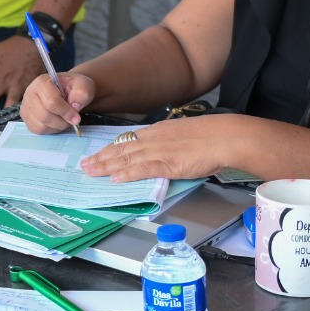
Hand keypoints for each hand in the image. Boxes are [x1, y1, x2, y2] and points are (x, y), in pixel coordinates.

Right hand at [21, 72, 94, 132]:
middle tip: (72, 119)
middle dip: (62, 121)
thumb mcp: (83, 85)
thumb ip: (82, 92)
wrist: (68, 91)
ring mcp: (26, 107)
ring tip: (64, 118)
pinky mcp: (26, 119)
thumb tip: (75, 106)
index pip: (51, 102)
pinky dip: (51, 130)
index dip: (66, 112)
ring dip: (57, 126)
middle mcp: (30, 93)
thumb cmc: (73, 88)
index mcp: (42, 82)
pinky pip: (38, 130)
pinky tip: (56, 122)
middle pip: (44, 116)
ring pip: (41, 125)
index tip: (77, 117)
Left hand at [78, 113, 246, 182]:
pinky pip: (144, 168)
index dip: (110, 149)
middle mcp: (154, 139)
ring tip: (90, 171)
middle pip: (121, 149)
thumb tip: (159, 153)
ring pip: (127, 158)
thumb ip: (167, 143)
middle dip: (100, 158)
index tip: (96, 154)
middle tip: (83, 165)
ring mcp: (160, 150)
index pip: (127, 140)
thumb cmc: (210, 137)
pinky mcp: (169, 163)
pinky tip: (115, 178)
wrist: (226, 136)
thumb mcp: (182, 135)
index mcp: (157, 131)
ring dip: (106, 166)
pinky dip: (128, 174)